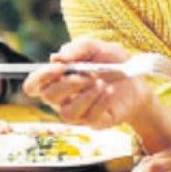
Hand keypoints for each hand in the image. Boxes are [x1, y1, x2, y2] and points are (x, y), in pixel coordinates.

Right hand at [21, 38, 153, 127]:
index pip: (33, 85)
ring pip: (66, 113)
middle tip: (87, 74)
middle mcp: (62, 98)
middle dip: (68, 83)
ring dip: (84, 95)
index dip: (40, 77)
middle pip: (48, 96)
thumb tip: (56, 57)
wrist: (137, 81)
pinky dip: (100, 102)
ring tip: (101, 83)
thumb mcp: (97, 48)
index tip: (59, 67)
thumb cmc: (112, 64)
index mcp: (57, 79)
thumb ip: (77, 48)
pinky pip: (89, 118)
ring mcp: (77, 113)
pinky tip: (110, 91)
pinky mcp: (93, 122)